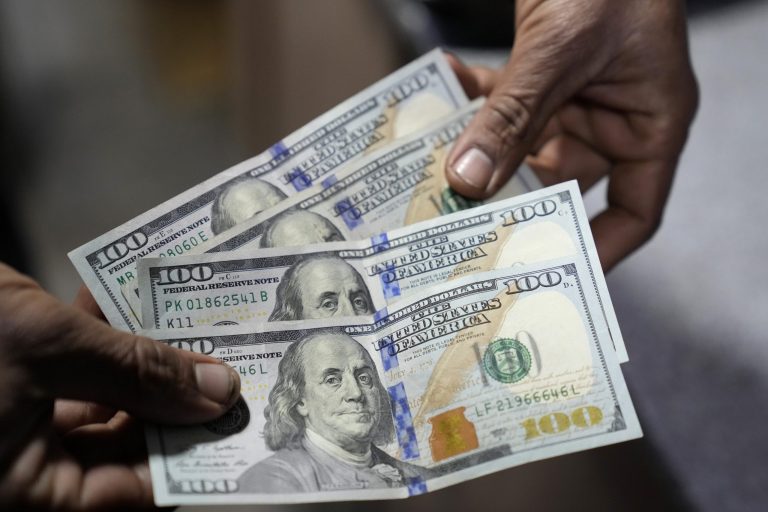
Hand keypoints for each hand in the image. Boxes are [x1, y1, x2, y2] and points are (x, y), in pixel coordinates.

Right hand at [0, 263, 240, 509]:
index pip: (140, 491)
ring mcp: (15, 430)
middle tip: (220, 357)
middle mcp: (25, 471)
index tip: (239, 413)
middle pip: (125, 446)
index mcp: (29, 491)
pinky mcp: (8, 388)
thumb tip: (220, 392)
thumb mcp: (49, 349)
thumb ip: (136, 371)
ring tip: (183, 321)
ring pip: (101, 405)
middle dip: (174, 395)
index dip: (196, 453)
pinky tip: (117, 298)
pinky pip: (67, 376)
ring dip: (139, 359)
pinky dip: (93, 340)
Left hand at [445, 0, 697, 270]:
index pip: (635, 208)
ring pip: (525, 144)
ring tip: (435, 172)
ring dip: (483, 151)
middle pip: (566, 181)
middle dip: (515, 201)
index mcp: (651, 124)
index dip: (597, 246)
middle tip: (466, 231)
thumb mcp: (562, 51)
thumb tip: (467, 180)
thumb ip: (514, 115)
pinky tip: (439, 90)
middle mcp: (615, 117)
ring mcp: (576, 95)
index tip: (550, 273)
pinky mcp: (543, 72)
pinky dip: (474, 99)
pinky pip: (507, 99)